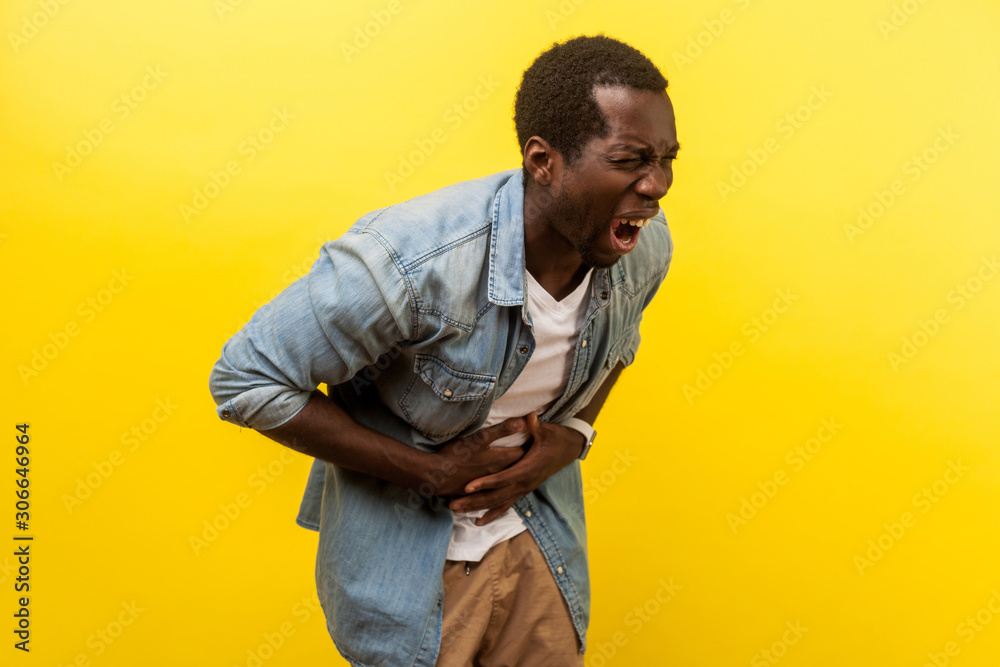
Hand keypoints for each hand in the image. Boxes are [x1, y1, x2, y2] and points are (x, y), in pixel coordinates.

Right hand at [417, 416, 528, 497]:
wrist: (436, 476)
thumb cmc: (458, 454)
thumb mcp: (480, 438)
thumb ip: (502, 430)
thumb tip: (523, 421)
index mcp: (501, 461)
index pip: (523, 453)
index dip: (530, 445)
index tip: (537, 440)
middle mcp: (498, 475)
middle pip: (517, 469)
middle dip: (525, 462)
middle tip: (533, 455)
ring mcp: (489, 486)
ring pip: (507, 484)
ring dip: (514, 478)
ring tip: (521, 475)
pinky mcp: (477, 494)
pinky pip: (493, 495)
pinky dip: (499, 493)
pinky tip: (500, 493)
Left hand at [448, 412, 584, 524]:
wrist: (569, 449)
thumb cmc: (556, 439)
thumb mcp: (547, 431)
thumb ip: (535, 426)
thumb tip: (529, 417)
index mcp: (529, 469)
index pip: (503, 478)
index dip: (486, 482)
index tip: (468, 486)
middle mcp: (526, 482)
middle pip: (496, 495)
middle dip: (474, 500)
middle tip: (454, 504)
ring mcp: (524, 488)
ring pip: (498, 503)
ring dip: (478, 508)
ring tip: (457, 511)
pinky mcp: (523, 490)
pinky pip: (506, 506)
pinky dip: (492, 514)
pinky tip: (477, 521)